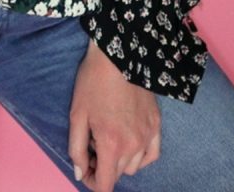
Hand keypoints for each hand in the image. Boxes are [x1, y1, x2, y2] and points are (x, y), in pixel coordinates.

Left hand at [68, 42, 160, 191]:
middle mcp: (133, 146)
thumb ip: (77, 149)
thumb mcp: (77, 114)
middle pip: (118, 175)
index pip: (105, 184)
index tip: (85, 169)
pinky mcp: (156, 125)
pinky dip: (140, 156)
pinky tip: (130, 143)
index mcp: (112, 145)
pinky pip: (151, 155)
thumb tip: (80, 173)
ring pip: (134, 167)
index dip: (91, 182)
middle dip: (102, 168)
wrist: (118, 54)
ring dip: (120, 162)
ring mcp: (148, 136)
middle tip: (92, 146)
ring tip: (109, 139)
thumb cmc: (93, 81)